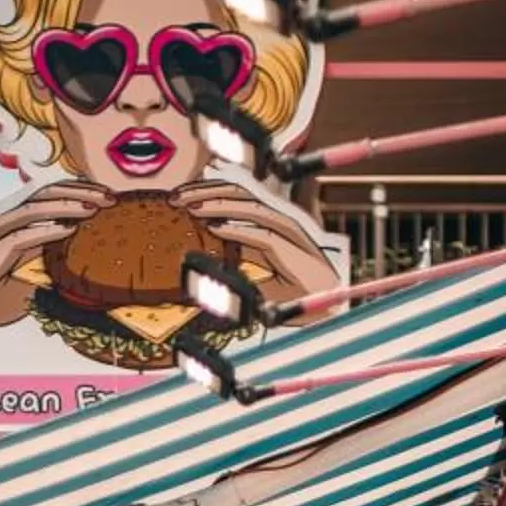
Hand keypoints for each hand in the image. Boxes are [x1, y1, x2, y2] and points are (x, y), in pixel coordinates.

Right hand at [0, 183, 107, 363]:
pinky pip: (21, 236)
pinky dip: (45, 231)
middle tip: (109, 197)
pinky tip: (67, 230)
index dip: (80, 194)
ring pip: (35, 209)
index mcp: (16, 225)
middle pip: (47, 195)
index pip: (52, 198)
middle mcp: (7, 222)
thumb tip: (79, 264)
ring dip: (67, 206)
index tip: (107, 198)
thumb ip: (49, 266)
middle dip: (80, 192)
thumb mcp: (30, 280)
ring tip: (93, 208)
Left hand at [183, 181, 337, 301]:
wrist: (328, 312)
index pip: (238, 198)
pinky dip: (239, 231)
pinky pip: (262, 236)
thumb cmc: (299, 296)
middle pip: (242, 195)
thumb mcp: (261, 274)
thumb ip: (244, 259)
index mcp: (275, 224)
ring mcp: (290, 235)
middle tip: (178, 197)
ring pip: (251, 209)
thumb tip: (216, 252)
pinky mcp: (294, 252)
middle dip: (208, 192)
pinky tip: (216, 229)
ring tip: (192, 208)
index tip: (182, 198)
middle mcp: (282, 223)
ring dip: (218, 206)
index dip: (209, 194)